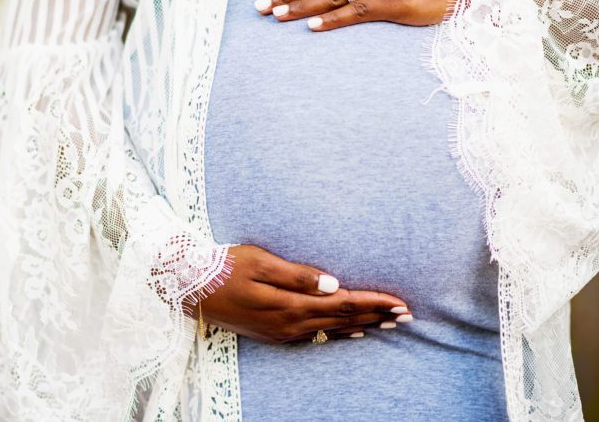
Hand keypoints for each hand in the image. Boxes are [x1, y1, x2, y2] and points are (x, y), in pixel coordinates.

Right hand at [184, 244, 411, 343]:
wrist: (190, 286)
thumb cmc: (224, 265)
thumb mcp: (260, 262)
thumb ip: (298, 275)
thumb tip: (334, 283)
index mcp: (289, 305)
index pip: (342, 304)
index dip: (373, 302)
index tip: (400, 301)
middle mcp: (289, 324)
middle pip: (342, 319)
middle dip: (376, 315)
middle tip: (408, 314)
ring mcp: (281, 332)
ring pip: (332, 329)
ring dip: (363, 324)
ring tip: (390, 323)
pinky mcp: (274, 333)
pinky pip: (316, 335)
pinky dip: (340, 332)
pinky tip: (353, 332)